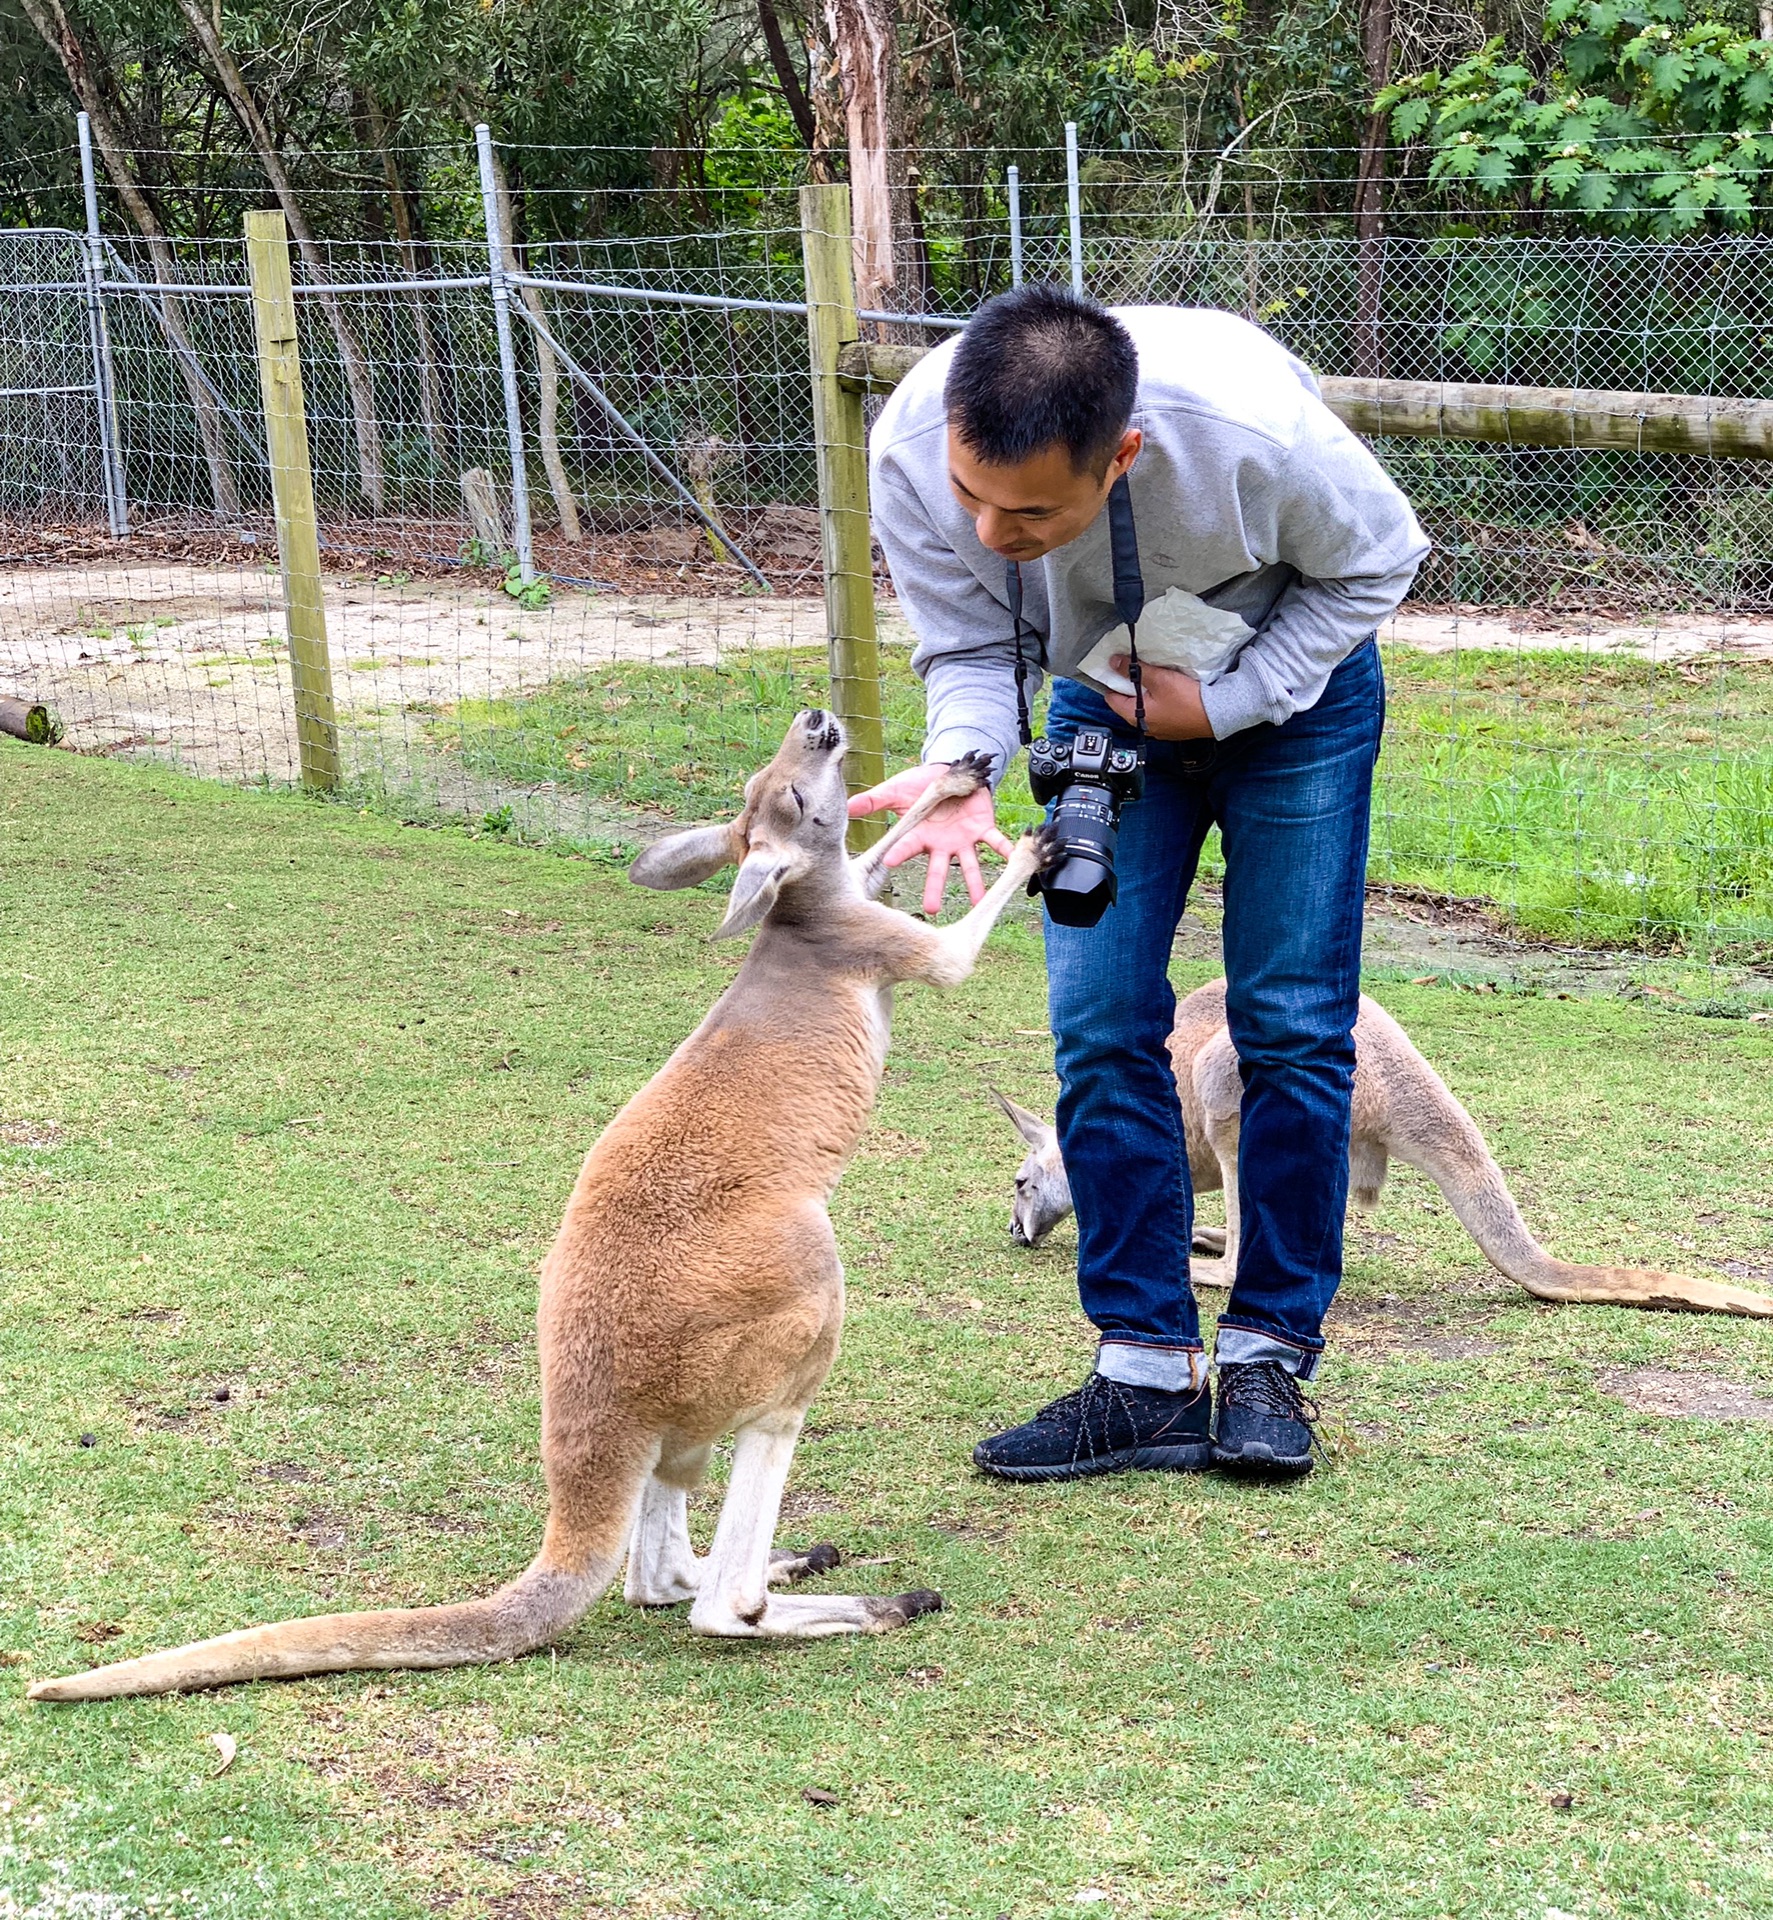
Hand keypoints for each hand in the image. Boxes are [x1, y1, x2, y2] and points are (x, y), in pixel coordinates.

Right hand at [848, 762, 1015, 914]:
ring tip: (979, 901)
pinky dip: (1005, 850)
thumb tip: (848, 808)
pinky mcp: (983, 828)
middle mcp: (942, 844)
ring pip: (969, 864)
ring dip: (974, 883)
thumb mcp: (896, 790)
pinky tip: (1014, 861)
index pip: (907, 846)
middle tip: (932, 910)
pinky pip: (996, 841)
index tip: (889, 863)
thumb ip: (874, 801)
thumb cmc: (921, 784)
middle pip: (938, 869)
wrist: (951, 771)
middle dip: (935, 888)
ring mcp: (964, 839)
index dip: (899, 853)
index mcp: (920, 835)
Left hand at [1101, 657, 1214, 739]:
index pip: (1112, 699)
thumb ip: (1134, 670)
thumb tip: (1114, 662)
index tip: (1115, 669)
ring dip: (1144, 694)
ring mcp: (1159, 730)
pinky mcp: (1173, 728)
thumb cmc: (1186, 699)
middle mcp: (1144, 727)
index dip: (1111, 682)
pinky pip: (1158, 712)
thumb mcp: (1159, 679)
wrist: (1216, 715)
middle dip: (1128, 687)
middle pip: (1127, 704)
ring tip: (1150, 678)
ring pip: (1143, 708)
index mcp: (1134, 717)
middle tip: (1133, 670)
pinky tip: (1165, 691)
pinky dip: (1157, 702)